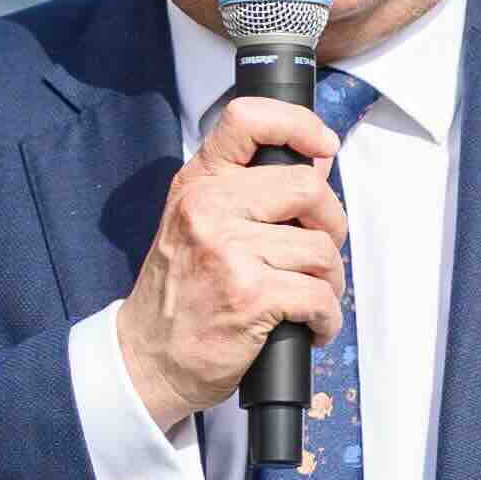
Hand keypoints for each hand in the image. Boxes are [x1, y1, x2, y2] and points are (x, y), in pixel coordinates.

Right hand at [113, 94, 345, 436]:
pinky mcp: (250, 296)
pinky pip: (318, 296)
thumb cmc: (179, 295)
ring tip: (311, 298)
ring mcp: (229, 252)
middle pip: (308, 188)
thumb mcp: (196, 224)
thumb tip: (318, 157)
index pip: (249, 120)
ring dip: (330, 282)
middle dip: (332, 225)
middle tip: (320, 253)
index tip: (323, 146)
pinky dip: (326, 318)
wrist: (148, 359)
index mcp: (199, 184)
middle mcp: (210, 209)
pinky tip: (310, 327)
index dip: (300, 124)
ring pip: (321, 249)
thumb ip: (249, 190)